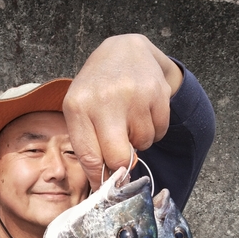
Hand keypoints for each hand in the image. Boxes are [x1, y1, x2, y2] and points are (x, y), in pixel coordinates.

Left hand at [62, 34, 182, 191]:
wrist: (124, 51)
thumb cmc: (97, 88)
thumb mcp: (80, 109)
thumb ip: (89, 143)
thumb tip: (108, 178)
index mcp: (78, 106)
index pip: (89, 156)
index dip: (99, 177)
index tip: (106, 186)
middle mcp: (105, 99)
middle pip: (118, 157)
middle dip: (122, 163)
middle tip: (122, 154)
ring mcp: (134, 95)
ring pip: (143, 144)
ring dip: (138, 140)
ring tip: (129, 118)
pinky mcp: (158, 92)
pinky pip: (159, 132)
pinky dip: (153, 129)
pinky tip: (142, 111)